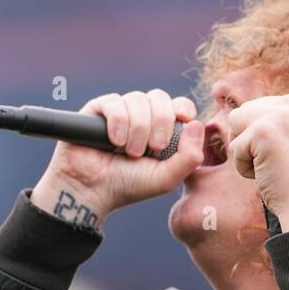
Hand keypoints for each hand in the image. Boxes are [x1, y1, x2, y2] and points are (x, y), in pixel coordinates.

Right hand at [31, 89, 205, 226]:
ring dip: (138, 127)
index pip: (178, 105)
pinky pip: (114, 102)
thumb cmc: (128, 186)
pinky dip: (118, 121)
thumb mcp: (166, 178)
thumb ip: (189, 157)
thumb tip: (197, 123)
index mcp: (160, 129)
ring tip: (130, 152)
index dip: (183, 108)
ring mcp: (119, 112)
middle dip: (160, 121)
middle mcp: (141, 117)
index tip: (184, 120)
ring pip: (137, 99)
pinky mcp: (97, 110)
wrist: (92, 192)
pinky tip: (114, 142)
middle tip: (154, 148)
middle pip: (159, 97)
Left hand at [227, 94, 288, 232]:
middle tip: (280, 166)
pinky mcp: (264, 131)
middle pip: (246, 112)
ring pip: (236, 125)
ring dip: (247, 153)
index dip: (268, 140)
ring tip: (274, 168)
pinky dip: (245, 169)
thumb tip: (244, 113)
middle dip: (252, 142)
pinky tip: (270, 177)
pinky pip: (235, 148)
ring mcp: (282, 114)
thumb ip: (284, 122)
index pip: (264, 108)